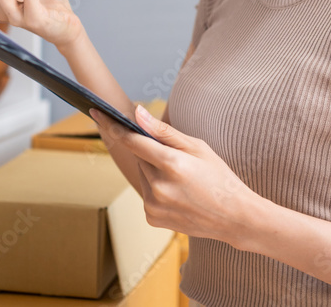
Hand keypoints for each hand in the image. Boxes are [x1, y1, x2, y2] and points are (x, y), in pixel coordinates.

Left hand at [89, 105, 260, 248]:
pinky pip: (146, 194)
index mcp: (172, 164)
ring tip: (181, 179)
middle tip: (175, 159)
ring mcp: (153, 205)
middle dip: (150, 153)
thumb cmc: (219, 177)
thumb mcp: (198, 148)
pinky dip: (156, 189)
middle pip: (139, 157)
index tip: (97, 112)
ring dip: (153, 171)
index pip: (132, 139)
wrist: (234, 217)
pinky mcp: (151, 218)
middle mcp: (158, 187)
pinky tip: (177, 193)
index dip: (112, 124)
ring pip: (142, 175)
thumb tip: (137, 114)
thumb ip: (164, 132)